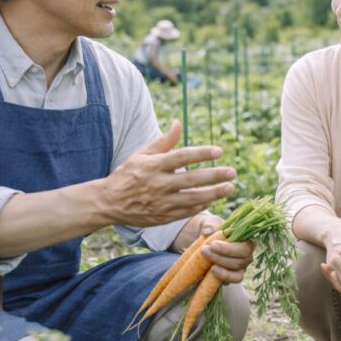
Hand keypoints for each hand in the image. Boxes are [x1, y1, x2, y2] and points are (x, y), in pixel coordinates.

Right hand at [99, 121, 235, 226]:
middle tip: (232, 172)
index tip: (219, 151)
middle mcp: (158, 184)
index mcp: (153, 166)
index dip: (201, 154)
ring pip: (193, 198)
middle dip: (214, 176)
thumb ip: (163, 141)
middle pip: (191, 179)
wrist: (109, 203)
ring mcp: (161, 203)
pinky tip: (214, 199)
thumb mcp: (142, 154)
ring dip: (214, 193)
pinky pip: (187, 211)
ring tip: (230, 187)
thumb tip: (178, 122)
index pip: (181, 157)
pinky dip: (202, 206)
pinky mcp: (163, 217)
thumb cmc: (128, 174)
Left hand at [195, 215, 254, 284]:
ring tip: (208, 265)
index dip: (230, 249)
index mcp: (247, 240)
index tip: (212, 245)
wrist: (207, 242)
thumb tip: (207, 230)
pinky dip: (223, 278)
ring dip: (222, 270)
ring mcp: (242, 268)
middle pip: (241, 261)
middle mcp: (247, 255)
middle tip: (204, 251)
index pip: (245, 247)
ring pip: (237, 273)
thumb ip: (210, 224)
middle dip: (221, 258)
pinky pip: (232, 281)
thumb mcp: (210, 223)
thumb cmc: (213, 230)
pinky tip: (211, 272)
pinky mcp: (234, 276)